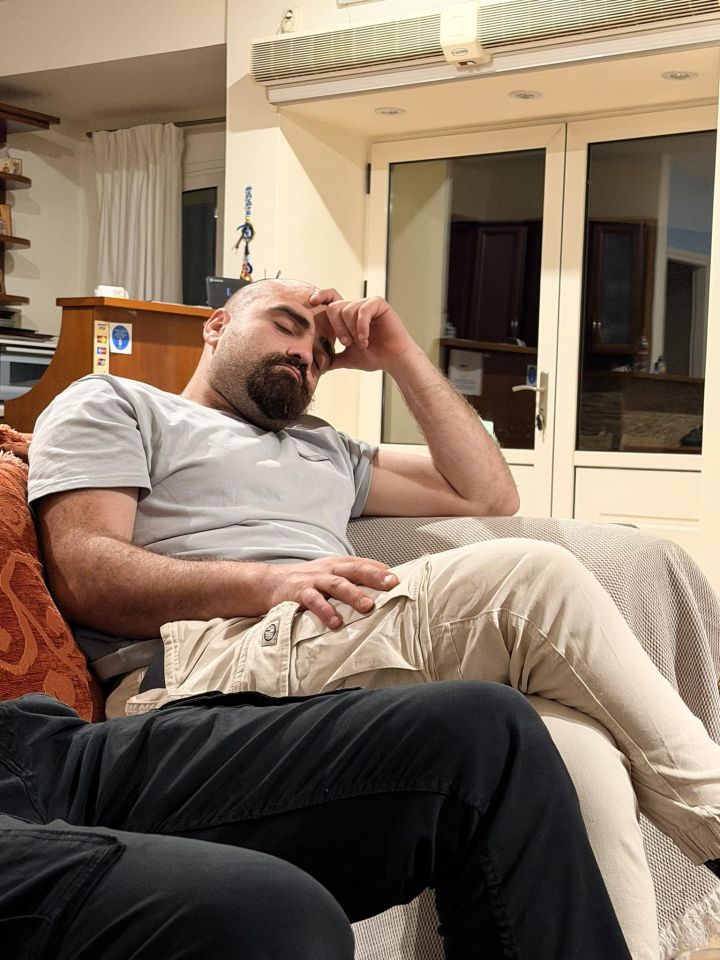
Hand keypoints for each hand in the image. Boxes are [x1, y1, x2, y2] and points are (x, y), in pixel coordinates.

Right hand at [263, 556, 398, 627]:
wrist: (270, 582)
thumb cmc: (307, 580)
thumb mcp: (329, 574)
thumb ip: (351, 579)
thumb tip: (381, 585)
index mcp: (337, 565)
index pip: (362, 564)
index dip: (380, 570)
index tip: (398, 579)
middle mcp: (328, 570)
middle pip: (354, 570)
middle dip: (373, 576)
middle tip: (391, 584)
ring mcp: (313, 581)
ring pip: (336, 584)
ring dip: (353, 594)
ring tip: (367, 606)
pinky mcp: (299, 593)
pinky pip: (313, 601)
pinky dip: (325, 611)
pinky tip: (335, 622)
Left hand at [309, 293, 414, 372]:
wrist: (393, 360)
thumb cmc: (374, 357)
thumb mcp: (348, 358)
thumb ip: (333, 359)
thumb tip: (318, 367)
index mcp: (346, 317)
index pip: (330, 298)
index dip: (321, 296)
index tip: (312, 302)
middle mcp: (355, 307)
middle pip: (335, 307)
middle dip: (337, 327)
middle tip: (346, 343)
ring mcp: (367, 304)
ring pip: (348, 310)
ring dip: (352, 330)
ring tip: (362, 343)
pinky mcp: (378, 304)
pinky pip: (363, 310)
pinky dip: (361, 326)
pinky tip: (365, 338)